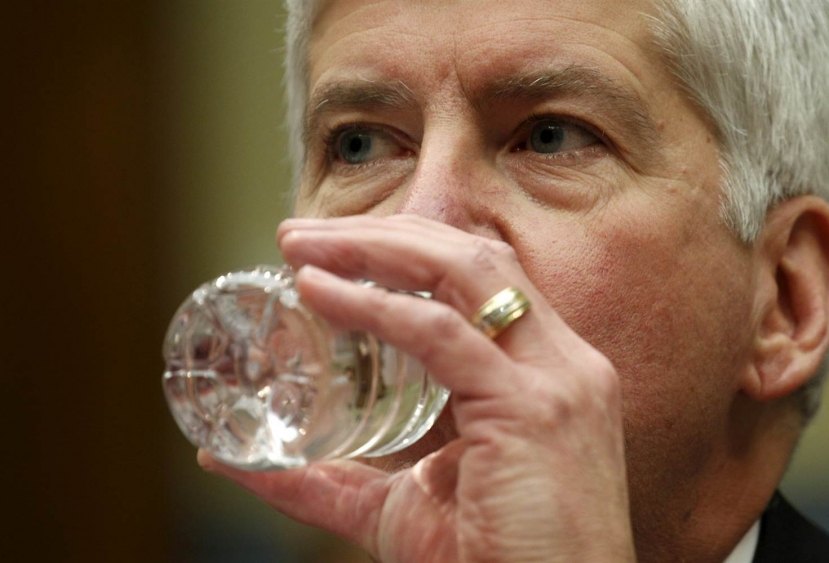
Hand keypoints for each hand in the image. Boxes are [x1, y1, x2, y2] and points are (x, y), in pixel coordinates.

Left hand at [199, 214, 635, 562]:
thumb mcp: (403, 508)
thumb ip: (329, 480)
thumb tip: (236, 462)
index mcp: (549, 372)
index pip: (484, 277)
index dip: (408, 248)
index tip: (334, 248)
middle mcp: (564, 362)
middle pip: (475, 256)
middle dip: (385, 233)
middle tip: (302, 234)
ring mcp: (556, 380)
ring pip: (465, 271)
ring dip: (377, 248)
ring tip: (303, 247)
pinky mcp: (532, 409)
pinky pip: (441, 336)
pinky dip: (376, 306)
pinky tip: (322, 292)